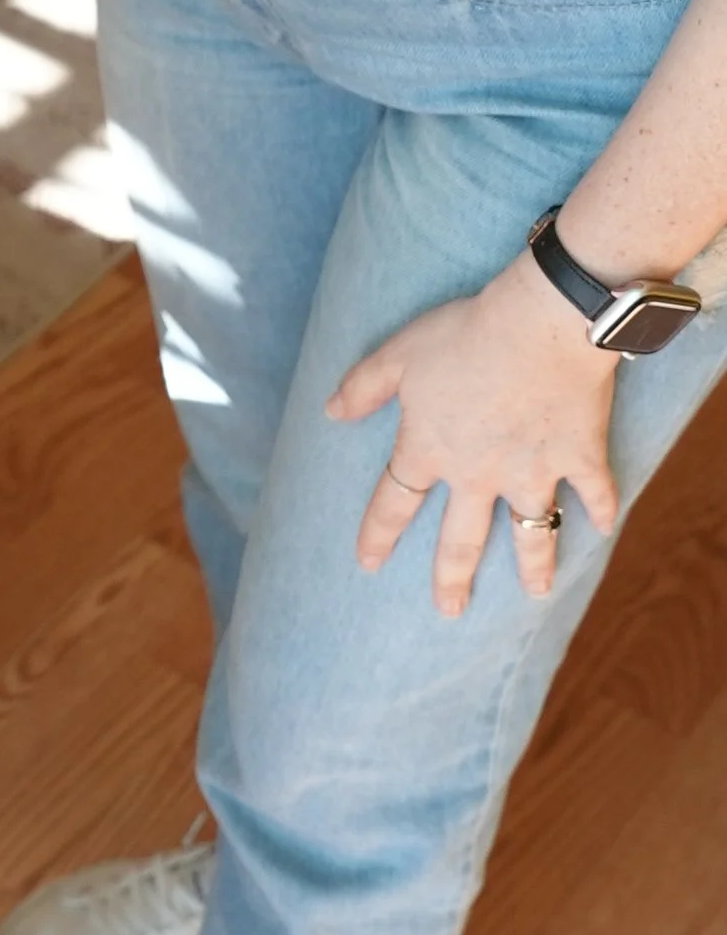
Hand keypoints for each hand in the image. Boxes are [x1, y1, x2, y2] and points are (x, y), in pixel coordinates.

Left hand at [327, 254, 620, 614]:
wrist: (541, 324)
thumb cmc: (464, 333)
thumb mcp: (398, 353)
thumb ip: (362, 387)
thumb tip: (330, 412)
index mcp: (430, 449)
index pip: (394, 502)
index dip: (378, 533)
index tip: (368, 563)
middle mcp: (479, 474)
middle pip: (462, 538)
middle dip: (452, 578)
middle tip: (449, 610)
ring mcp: (533, 471)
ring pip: (532, 531)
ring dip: (534, 564)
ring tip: (536, 593)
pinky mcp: (580, 456)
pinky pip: (594, 491)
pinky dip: (602, 509)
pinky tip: (604, 528)